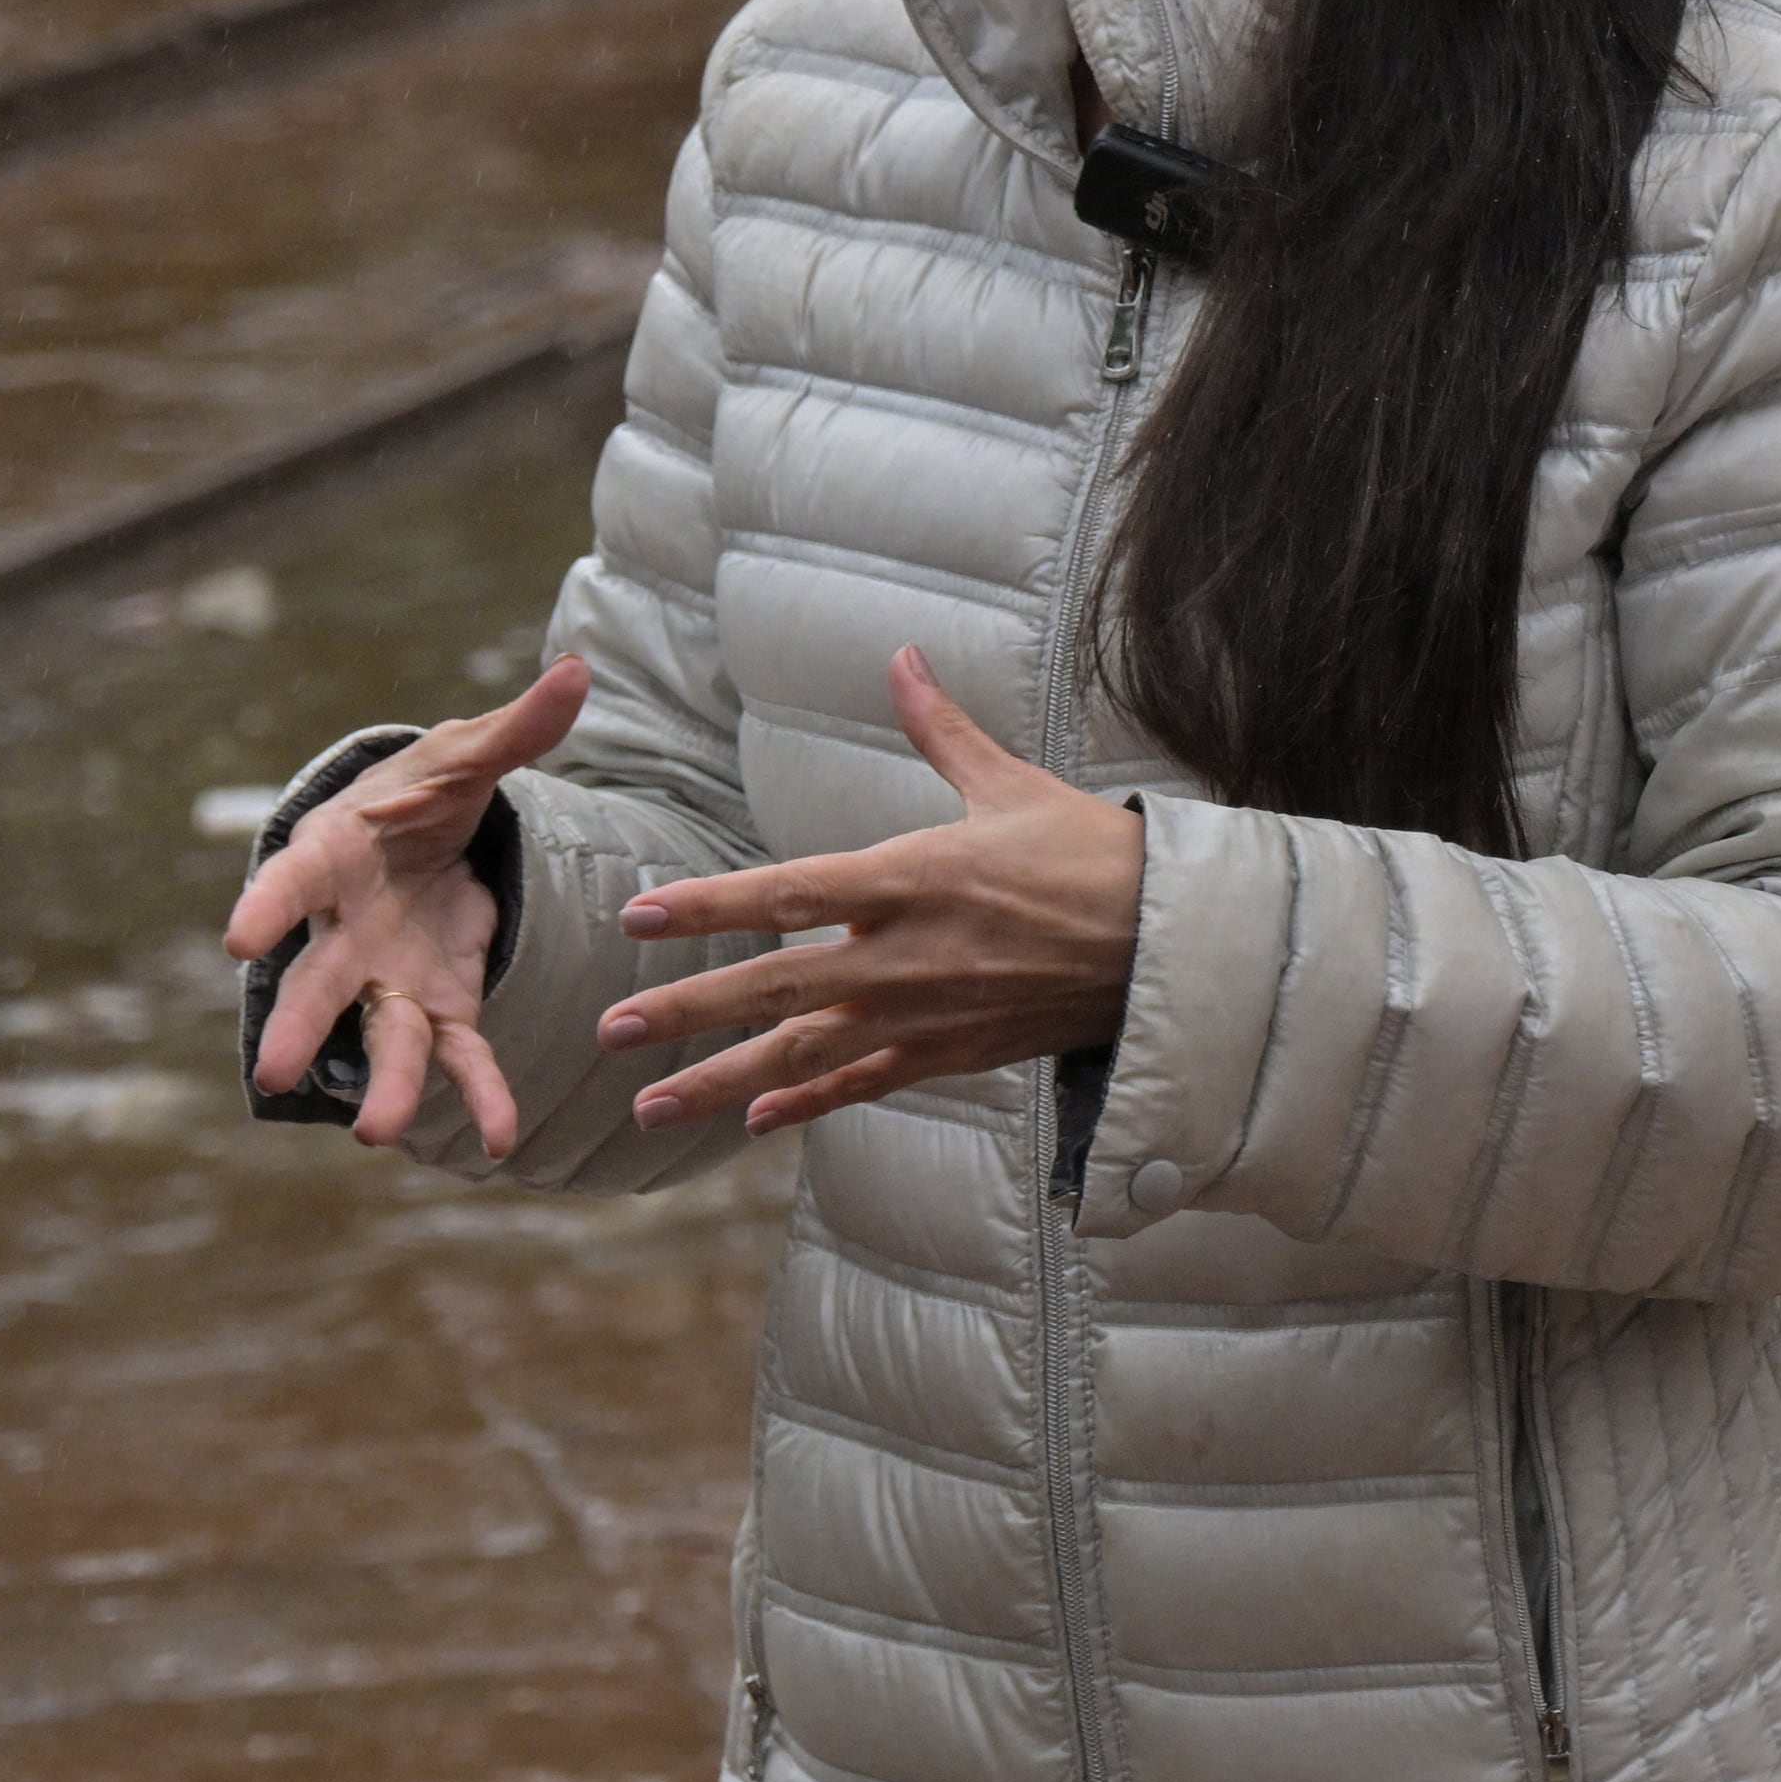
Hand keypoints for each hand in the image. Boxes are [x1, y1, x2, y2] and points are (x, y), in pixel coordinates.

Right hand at [221, 653, 588, 1153]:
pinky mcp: (435, 1003)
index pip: (292, 880)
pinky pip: (454, 1054)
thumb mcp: (466, 755)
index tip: (238, 939)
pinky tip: (502, 1137)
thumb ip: (517, 727)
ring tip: (375, 1134)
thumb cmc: (423, 790)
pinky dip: (478, 1094)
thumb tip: (576, 668)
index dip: (266, 906)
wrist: (420, 837)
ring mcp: (385, 975)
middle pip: (316, 981)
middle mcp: (345, 930)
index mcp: (333, 855)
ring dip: (378, 1083)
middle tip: (274, 1072)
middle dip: (298, 1025)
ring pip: (374, 1034)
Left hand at [598, 646, 1144, 1138]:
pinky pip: (865, 1086)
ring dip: (722, 1082)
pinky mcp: (953, 1054)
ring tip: (650, 1107)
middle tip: (612, 1033)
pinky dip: (809, 1106)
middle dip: (687, 1011)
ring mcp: (925, 1014)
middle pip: (775, 986)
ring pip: (804, 1055)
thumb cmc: (1092, 855)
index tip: (640, 916)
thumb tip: (902, 657)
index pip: (789, 892)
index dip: (711, 905)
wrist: (1168, 945)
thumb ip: (940, 729)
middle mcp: (905, 955)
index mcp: (913, 877)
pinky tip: (756, 1125)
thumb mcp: (1011, 784)